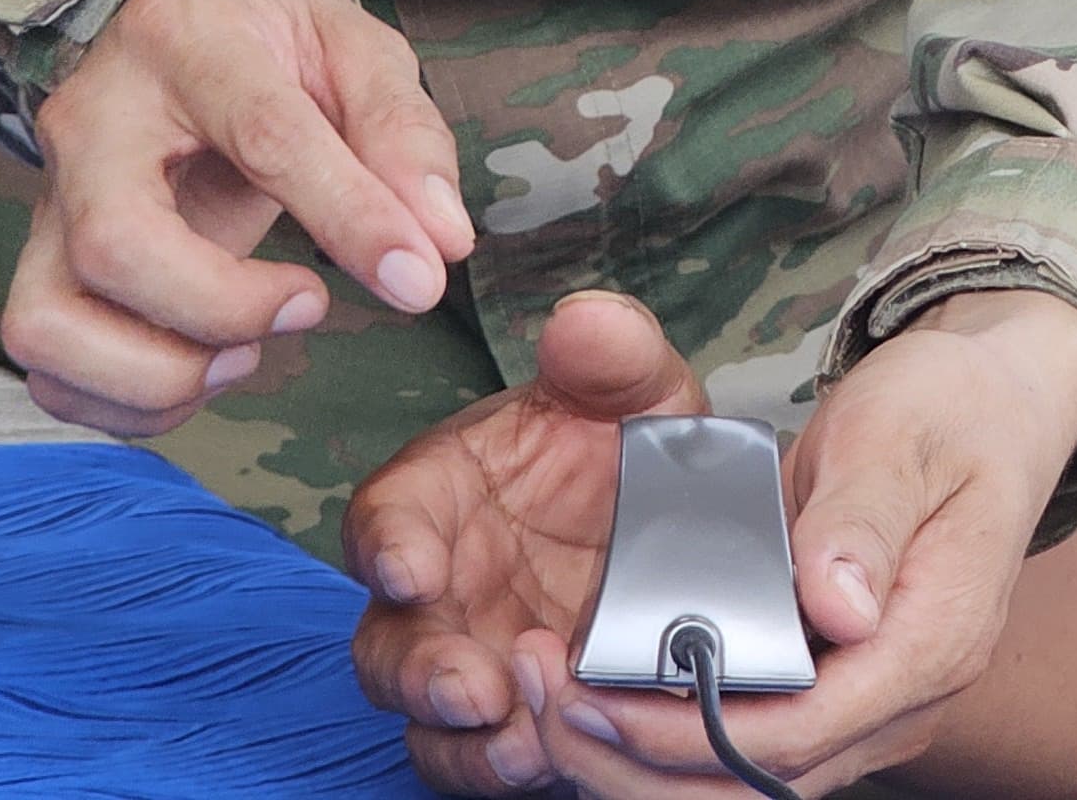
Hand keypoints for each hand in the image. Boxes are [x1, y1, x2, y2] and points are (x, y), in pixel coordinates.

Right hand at [0, 0, 477, 437]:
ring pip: (48, 321)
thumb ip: (402, 137)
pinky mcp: (37, 259)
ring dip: (156, 373)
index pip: (264, 137)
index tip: (417, 280)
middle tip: (309, 302)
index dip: (347, 217)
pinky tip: (201, 367)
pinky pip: (48, 366)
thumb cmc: (271, 40)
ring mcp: (50, 196)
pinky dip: (125, 401)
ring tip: (244, 355)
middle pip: (115, 243)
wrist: (174, 19)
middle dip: (222, 308)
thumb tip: (440, 244)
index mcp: (188, 40)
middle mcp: (93, 118)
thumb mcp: (357, 52)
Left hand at [349, 285, 1076, 797]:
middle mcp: (903, 699)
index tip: (594, 695)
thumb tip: (836, 611)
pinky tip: (600, 694)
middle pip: (760, 783)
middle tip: (542, 700)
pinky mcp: (834, 688)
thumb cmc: (948, 408)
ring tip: (549, 700)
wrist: (995, 406)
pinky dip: (668, 736)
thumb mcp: (902, 434)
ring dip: (643, 762)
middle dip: (639, 764)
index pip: (798, 732)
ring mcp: (871, 703)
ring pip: (747, 782)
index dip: (687, 731)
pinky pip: (746, 744)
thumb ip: (863, 521)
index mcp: (932, 642)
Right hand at [349, 291, 713, 791]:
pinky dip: (500, 765)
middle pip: (387, 638)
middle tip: (473, 685)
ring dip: (461, 736)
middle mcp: (438, 583)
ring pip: (422, 714)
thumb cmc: (631, 446)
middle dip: (420, 670)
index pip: (388, 514)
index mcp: (443, 491)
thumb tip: (584, 321)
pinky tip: (548, 758)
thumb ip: (612, 353)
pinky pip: (475, 758)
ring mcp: (467, 656)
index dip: (390, 543)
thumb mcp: (640, 391)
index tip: (414, 567)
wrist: (688, 526)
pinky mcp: (508, 715)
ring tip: (522, 736)